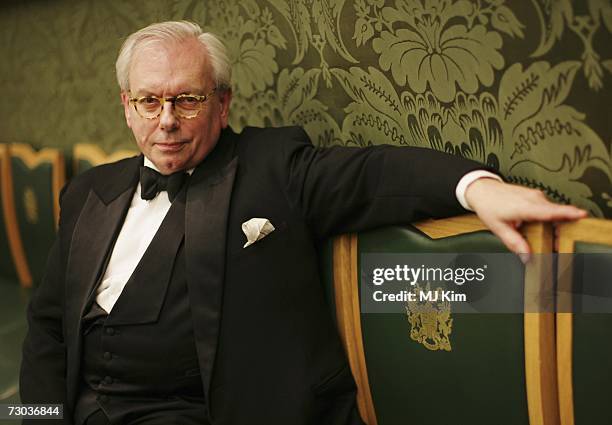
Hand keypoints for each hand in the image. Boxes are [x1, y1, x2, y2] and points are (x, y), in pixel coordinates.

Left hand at [464, 178, 587, 260]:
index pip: (549, 211)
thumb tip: (527, 257)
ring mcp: (536, 195)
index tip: (581, 215)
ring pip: (553, 211)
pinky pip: (548, 207)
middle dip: (562, 229)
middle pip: (556, 214)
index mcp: (524, 207)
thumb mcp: (498, 228)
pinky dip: (548, 217)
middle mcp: (534, 199)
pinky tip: (540, 226)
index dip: (566, 213)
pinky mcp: (537, 195)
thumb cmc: (489, 206)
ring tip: (547, 238)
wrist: (483, 189)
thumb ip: (514, 243)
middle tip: (557, 245)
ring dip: (554, 224)